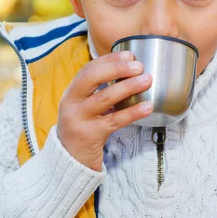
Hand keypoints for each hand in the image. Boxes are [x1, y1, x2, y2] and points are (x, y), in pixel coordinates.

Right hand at [57, 50, 152, 170]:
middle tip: (138, 65)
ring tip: (147, 80)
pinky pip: (115, 120)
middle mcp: (71, 103)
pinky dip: (133, 112)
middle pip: (92, 77)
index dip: (109, 60)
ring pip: (105, 97)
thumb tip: (128, 73)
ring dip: (128, 86)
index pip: (88, 69)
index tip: (129, 54)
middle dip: (117, 68)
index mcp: (71, 93)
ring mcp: (79, 119)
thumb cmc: (83, 130)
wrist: (69, 163)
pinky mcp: (90, 135)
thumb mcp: (84, 108)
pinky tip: (148, 106)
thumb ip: (98, 92)